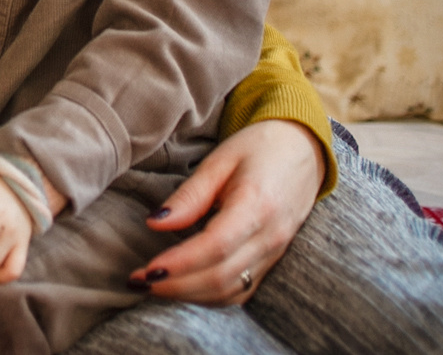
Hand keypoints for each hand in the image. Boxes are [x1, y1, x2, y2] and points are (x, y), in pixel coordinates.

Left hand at [129, 118, 325, 303]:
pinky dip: (209, 295)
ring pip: (231, 291)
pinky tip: (183, 286)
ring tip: (152, 285)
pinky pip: (241, 290)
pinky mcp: (272, 261)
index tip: (146, 270)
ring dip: (189, 295)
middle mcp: (270, 237)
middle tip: (138, 281)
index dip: (179, 264)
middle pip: (221, 277)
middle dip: (176, 286)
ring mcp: (275, 254)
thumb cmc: (259, 148)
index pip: (215, 247)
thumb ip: (189, 195)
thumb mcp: (220, 161)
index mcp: (257, 206)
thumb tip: (155, 222)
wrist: (304, 151)